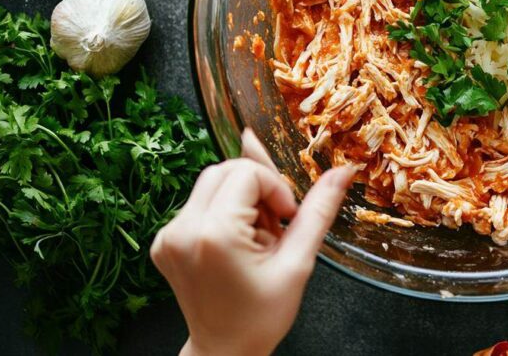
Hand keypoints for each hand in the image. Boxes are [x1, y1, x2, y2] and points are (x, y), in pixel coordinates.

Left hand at [151, 128, 354, 355]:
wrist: (224, 351)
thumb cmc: (261, 316)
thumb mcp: (297, 263)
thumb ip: (318, 211)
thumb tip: (342, 171)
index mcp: (215, 234)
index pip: (248, 173)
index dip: (275, 189)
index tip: (286, 220)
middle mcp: (183, 229)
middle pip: (225, 169)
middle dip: (256, 188)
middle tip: (272, 226)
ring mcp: (169, 235)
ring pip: (212, 183)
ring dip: (240, 199)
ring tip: (254, 238)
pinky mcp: (164, 240)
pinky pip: (199, 202)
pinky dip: (223, 211)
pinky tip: (236, 243)